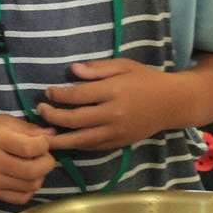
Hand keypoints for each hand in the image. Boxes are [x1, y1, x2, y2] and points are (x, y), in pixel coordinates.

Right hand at [0, 115, 55, 202]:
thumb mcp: (1, 121)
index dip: (44, 145)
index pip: (30, 148)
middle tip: (44, 155)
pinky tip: (25, 178)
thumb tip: (52, 135)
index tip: (42, 141)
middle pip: (33, 170)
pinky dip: (30, 189)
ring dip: (40, 176)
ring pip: (30, 185)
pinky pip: (21, 198)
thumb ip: (27, 128)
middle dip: (47, 162)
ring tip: (34, 165)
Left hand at [39, 59, 168, 150]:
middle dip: (54, 116)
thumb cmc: (146, 79)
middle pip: (76, 119)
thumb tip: (72, 70)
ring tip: (43, 136)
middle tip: (40, 110)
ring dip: (60, 138)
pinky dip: (77, 145)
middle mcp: (114, 114)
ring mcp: (117, 131)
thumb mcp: (124, 65)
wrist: (173, 103)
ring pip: (82, 139)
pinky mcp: (119, 142)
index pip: (79, 95)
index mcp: (114, 91)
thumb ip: (98, 68)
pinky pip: (93, 146)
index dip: (59, 95)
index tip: (48, 92)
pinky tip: (64, 141)